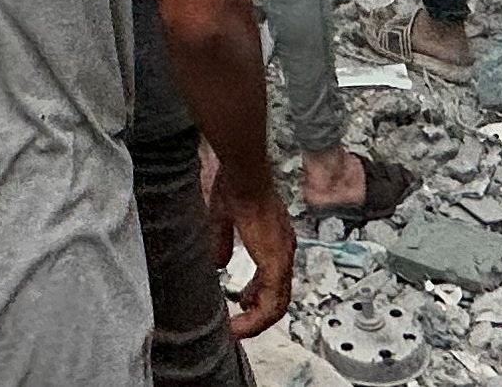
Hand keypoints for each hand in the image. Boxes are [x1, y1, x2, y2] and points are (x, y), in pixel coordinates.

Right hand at [221, 173, 295, 337]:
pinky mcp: (276, 261)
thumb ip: (222, 242)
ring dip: (257, 321)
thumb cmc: (235, 184)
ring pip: (278, 303)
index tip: (239, 303)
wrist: (243, 172)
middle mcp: (283, 250)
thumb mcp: (224, 218)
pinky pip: (273, 301)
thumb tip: (218, 264)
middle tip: (236, 324)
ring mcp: (282, 256)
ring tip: (236, 330)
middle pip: (278, 295)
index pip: (273, 278)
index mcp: (274, 240)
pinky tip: (239, 324)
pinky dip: (257, 318)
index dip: (256, 295)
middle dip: (256, 313)